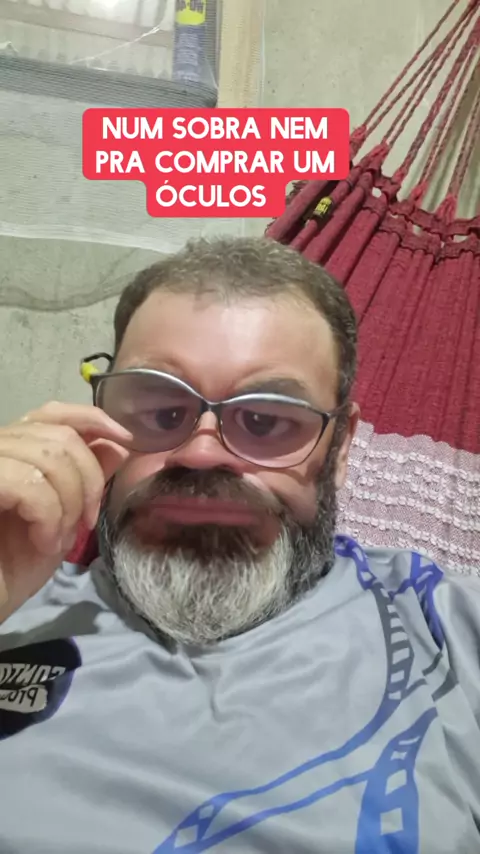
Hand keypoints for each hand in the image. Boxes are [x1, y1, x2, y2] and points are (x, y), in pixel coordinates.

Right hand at [0, 402, 131, 619]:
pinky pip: (30, 486)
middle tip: (85, 523)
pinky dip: (49, 518)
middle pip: (61, 435)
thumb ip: (84, 479)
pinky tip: (44, 543)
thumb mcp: (62, 520)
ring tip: (60, 540)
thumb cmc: (12, 568)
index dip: (92, 419)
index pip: (52, 411)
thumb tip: (115, 445)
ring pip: (50, 458)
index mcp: (13, 450)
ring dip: (70, 505)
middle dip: (89, 481)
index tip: (126, 440)